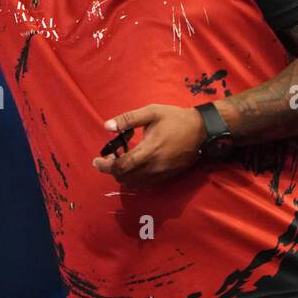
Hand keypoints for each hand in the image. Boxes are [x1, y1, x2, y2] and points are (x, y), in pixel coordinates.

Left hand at [91, 104, 207, 190]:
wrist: (202, 131)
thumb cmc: (176, 119)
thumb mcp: (151, 112)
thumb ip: (128, 119)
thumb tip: (107, 126)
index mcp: (148, 150)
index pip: (121, 165)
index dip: (105, 166)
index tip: (96, 161)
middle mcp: (153, 167)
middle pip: (125, 177)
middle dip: (112, 170)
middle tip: (108, 159)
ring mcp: (161, 174)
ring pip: (134, 183)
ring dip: (123, 176)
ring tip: (121, 162)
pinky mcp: (167, 177)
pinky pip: (145, 184)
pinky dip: (134, 179)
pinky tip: (134, 167)